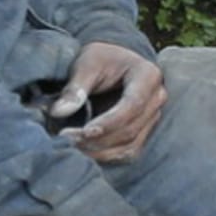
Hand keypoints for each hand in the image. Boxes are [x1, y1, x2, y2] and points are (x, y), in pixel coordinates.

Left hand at [49, 42, 165, 163]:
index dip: (109, 122)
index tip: (84, 132)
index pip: (132, 105)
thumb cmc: (99, 59)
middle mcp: (156, 99)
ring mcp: (152, 117)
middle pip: (131, 129)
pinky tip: (83, 152)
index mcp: (148, 76)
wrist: (111, 63)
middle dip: (98, 139)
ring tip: (71, 146)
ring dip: (100, 151)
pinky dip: (105, 156)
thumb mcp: (85, 64)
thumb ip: (74, 87)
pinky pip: (127, 151)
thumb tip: (59, 112)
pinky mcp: (143, 131)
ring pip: (130, 145)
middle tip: (67, 139)